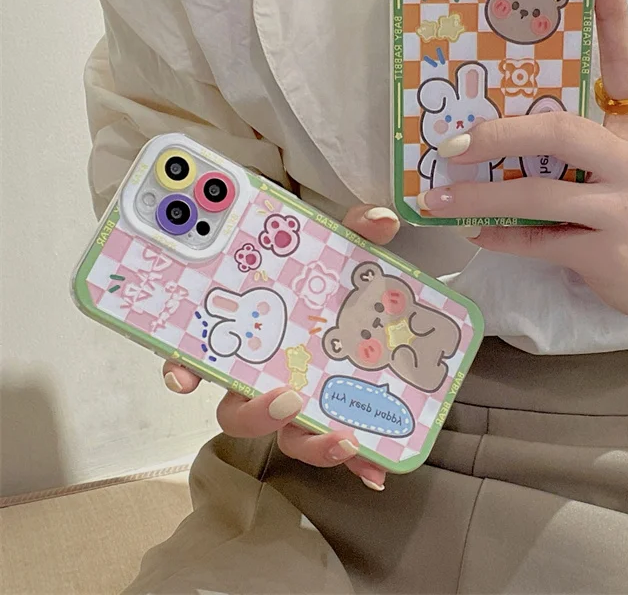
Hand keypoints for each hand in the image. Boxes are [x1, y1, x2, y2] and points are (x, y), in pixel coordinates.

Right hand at [162, 204, 399, 490]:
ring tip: (345, 438)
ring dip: (311, 444)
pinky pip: (334, 441)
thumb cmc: (324, 267)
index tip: (183, 379)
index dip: (182, 368)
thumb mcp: (335, 242)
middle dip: (257, 413)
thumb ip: (354, 227)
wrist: (350, 282)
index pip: (199, 353)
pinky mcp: (332, 411)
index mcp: (249, 331)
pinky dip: (352, 460)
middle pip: (239, 409)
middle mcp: (262, 371)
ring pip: (285, 435)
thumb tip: (382, 220)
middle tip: (289, 397)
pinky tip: (377, 470)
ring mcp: (297, 395)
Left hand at [418, 0, 627, 321]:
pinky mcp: (607, 252)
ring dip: (480, 195)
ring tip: (438, 196)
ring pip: (540, 193)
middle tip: (449, 142)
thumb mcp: (617, 161)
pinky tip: (473, 232)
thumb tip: (496, 121)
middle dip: (497, 134)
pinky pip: (539, 240)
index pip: (626, 62)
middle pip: (560, 131)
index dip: (616, 14)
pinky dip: (501, 237)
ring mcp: (624, 208)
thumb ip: (574, 139)